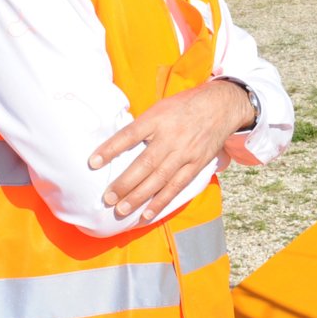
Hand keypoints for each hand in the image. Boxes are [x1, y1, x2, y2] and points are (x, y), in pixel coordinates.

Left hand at [90, 79, 254, 221]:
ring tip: (121, 210)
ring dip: (139, 196)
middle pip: (144, 163)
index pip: (131, 134)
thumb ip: (144, 125)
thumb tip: (117, 145)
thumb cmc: (186, 105)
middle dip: (124, 183)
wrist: (223, 104)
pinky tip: (148, 213)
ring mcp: (185, 152)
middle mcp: (171, 136)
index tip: (93, 162)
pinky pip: (178, 185)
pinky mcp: (196, 163)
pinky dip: (162, 200)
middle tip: (107, 198)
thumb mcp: (162, 107)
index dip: (111, 148)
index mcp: (159, 118)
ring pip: (160, 178)